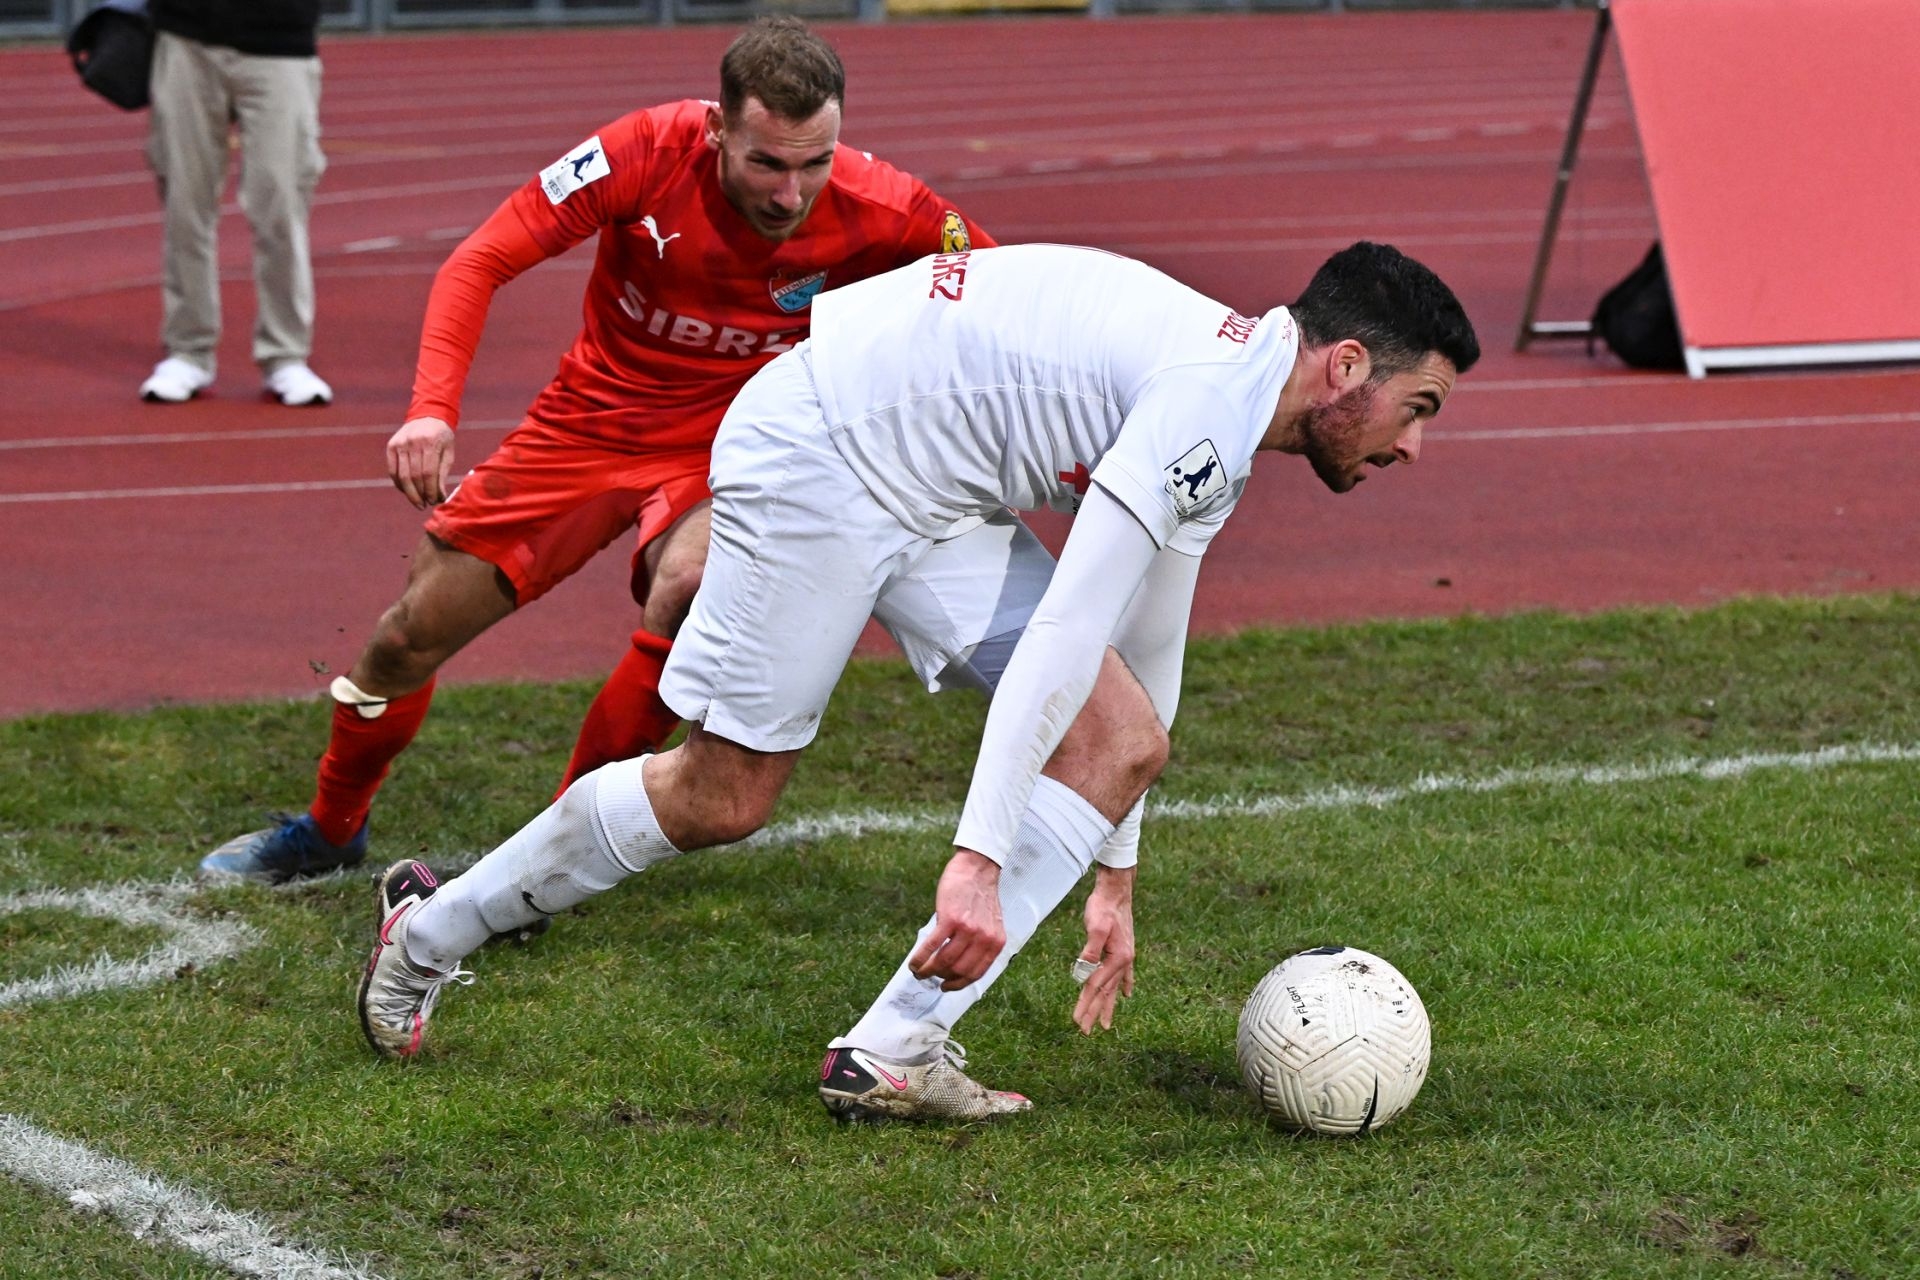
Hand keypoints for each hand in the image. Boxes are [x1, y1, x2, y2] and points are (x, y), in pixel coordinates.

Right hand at [386, 416, 454, 507]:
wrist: (428, 416)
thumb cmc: (442, 438)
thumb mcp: (448, 453)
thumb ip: (443, 474)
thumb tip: (440, 497)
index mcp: (430, 442)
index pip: (428, 473)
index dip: (430, 490)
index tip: (434, 501)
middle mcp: (413, 442)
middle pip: (414, 476)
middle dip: (420, 494)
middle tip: (425, 505)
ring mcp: (400, 443)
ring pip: (402, 475)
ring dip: (409, 493)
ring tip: (418, 502)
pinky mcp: (391, 446)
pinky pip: (393, 470)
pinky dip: (399, 484)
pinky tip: (407, 492)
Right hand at [908, 849, 1004, 990]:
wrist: (977, 868)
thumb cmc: (980, 895)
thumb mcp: (990, 924)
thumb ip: (980, 944)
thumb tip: (959, 966)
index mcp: (996, 942)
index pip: (976, 974)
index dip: (959, 984)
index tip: (946, 986)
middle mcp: (984, 939)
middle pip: (959, 970)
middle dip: (941, 977)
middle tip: (929, 976)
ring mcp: (967, 929)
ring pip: (944, 962)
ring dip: (928, 971)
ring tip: (919, 971)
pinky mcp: (950, 919)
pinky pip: (932, 946)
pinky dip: (920, 958)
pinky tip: (914, 963)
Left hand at [1073, 865, 1135, 1032]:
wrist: (1117, 890)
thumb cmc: (1103, 906)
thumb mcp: (1094, 926)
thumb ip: (1090, 951)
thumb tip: (1082, 974)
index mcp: (1118, 958)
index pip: (1096, 986)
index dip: (1085, 1005)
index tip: (1077, 1021)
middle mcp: (1124, 961)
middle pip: (1105, 992)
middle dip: (1095, 1012)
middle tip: (1085, 1031)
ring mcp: (1126, 957)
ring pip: (1114, 987)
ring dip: (1108, 1006)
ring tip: (1106, 1024)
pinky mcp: (1125, 950)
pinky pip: (1125, 974)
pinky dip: (1124, 986)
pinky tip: (1126, 995)